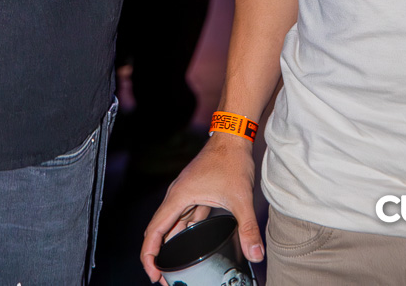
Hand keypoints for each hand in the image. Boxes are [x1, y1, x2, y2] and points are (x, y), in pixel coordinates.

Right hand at [140, 133, 262, 281]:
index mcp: (179, 196)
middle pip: (158, 230)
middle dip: (156, 256)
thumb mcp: (240, 197)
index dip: (149, 255)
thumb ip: (248, 228)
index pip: (154, 230)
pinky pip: (183, 218)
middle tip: (162, 279)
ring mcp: (185, 194)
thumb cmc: (231, 160)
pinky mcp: (195, 193)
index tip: (153, 274)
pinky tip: (188, 246)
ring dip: (168, 245)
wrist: (233, 136)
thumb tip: (256, 254)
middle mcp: (177, 196)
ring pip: (170, 224)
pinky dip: (181, 234)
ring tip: (172, 267)